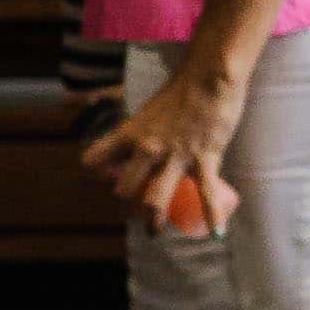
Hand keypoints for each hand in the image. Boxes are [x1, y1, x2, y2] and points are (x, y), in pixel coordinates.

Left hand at [83, 59, 245, 237]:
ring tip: (154, 231)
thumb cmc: (181, 88)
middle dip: (127, 200)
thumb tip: (122, 123)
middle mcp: (147, 148)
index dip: (95, 173)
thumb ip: (141, 125)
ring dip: (153, 220)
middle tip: (134, 205)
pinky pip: (206, 193)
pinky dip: (213, 216)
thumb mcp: (150, 109)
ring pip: (155, 199)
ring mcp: (176, 156)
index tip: (104, 178)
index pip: (94, 160)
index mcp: (130, 133)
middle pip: (123, 188)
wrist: (210, 76)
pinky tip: (215, 233)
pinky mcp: (204, 158)